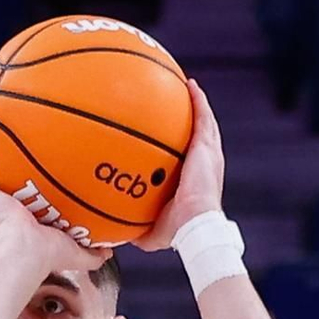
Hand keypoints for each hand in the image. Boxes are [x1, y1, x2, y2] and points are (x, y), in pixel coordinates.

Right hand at [0, 143, 112, 267]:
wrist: (25, 251)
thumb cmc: (46, 256)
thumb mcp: (74, 252)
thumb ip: (90, 253)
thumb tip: (109, 252)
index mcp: (21, 230)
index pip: (20, 216)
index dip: (23, 205)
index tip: (28, 192)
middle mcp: (2, 218)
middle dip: (0, 187)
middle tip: (3, 170)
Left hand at [135, 81, 224, 253]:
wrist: (195, 226)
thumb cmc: (177, 231)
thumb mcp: (148, 230)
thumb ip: (131, 226)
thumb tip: (111, 233)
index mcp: (191, 180)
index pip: (184, 158)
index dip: (177, 146)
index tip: (164, 135)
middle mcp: (202, 165)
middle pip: (196, 136)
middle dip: (187, 119)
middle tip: (175, 103)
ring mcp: (207, 155)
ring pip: (204, 124)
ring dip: (196, 104)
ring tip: (187, 86)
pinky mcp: (208, 148)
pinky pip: (203, 117)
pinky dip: (198, 101)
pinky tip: (190, 85)